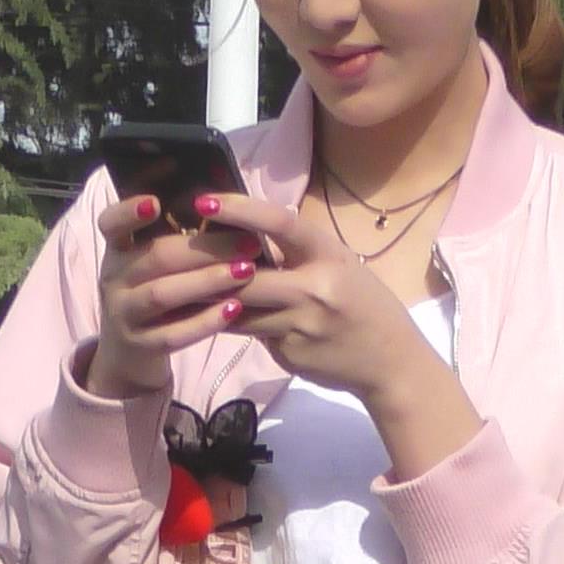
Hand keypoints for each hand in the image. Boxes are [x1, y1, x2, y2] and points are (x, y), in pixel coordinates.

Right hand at [86, 193, 255, 399]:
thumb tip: (224, 207)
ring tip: (246, 271)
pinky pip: (173, 334)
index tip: (155, 202)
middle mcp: (114, 279)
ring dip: (207, 281)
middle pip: (156, 257)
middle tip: (249, 242)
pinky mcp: (141, 346)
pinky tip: (234, 309)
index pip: (111, 224)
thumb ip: (175, 239)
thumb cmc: (151, 294)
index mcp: (118, 250)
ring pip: (163, 294)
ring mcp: (124, 314)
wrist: (128, 355)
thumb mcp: (150, 264)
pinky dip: (205, 321)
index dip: (129, 212)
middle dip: (205, 248)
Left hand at [197, 193, 483, 474]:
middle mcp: (315, 288)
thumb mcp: (338, 265)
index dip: (240, 210)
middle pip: (247, 275)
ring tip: (180, 286)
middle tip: (173, 253)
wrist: (390, 362)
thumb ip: (297, 252)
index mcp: (328, 255)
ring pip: (240, 309)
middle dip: (209, 266)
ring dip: (211, 299)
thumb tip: (246, 233)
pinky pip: (250, 334)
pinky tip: (214, 317)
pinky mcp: (290, 353)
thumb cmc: (361, 304)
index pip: (280, 224)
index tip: (204, 201)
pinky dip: (231, 323)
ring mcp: (301, 324)